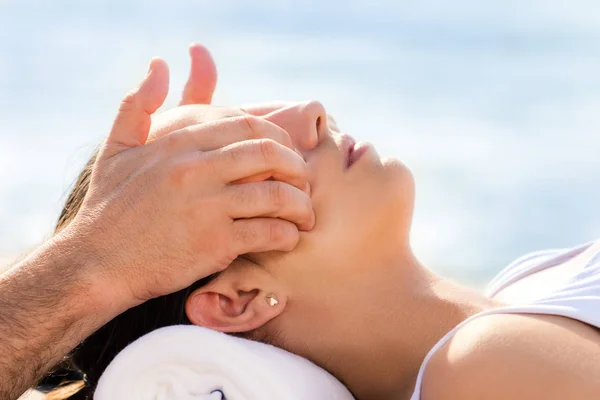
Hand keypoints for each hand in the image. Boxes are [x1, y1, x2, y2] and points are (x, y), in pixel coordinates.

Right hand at [67, 58, 313, 308]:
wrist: (95, 265)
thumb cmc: (108, 207)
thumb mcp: (115, 148)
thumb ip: (137, 104)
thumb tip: (158, 64)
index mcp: (179, 143)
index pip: (246, 124)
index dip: (277, 137)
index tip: (286, 153)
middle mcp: (195, 170)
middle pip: (269, 153)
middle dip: (297, 166)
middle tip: (305, 180)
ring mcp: (207, 207)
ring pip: (276, 194)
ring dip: (301, 204)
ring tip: (305, 214)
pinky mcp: (214, 244)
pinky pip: (268, 233)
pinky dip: (287, 235)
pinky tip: (289, 237)